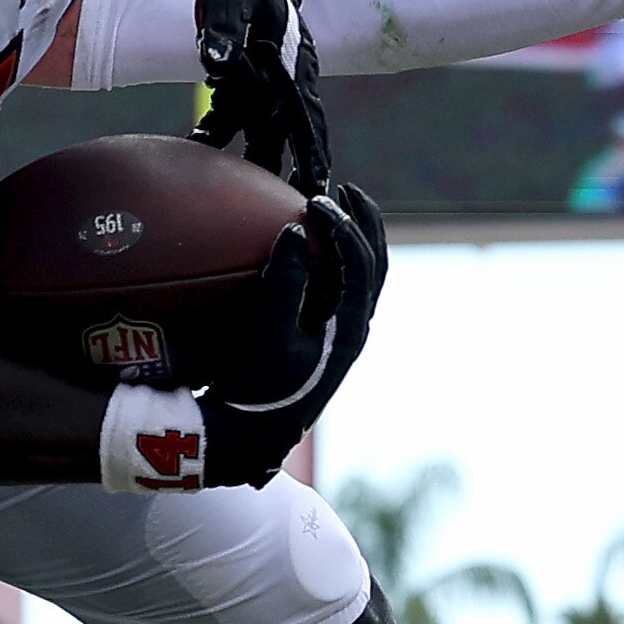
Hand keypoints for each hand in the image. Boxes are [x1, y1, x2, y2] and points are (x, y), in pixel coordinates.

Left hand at [192, 0, 331, 192]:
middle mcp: (285, 77)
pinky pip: (232, 110)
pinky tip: (198, 148)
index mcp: (291, 63)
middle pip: (289, 134)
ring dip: (252, 157)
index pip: (306, 119)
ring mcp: (266, 77)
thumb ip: (223, 27)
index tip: (320, 187)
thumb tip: (214, 61)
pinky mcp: (244, 73)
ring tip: (245, 200)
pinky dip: (219, 130)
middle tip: (299, 212)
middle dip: (294, 171)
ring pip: (260, 128)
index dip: (312, 154)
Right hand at [203, 185, 383, 483]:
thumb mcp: (266, 334)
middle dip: (363, 222)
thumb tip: (297, 232)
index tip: (313, 200)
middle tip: (345, 189)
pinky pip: (339, 288)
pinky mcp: (320, 338)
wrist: (248, 435)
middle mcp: (353, 328)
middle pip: (375, 263)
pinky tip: (308, 247)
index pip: (361, 262)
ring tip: (332, 208)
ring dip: (352, 238)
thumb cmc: (255, 387)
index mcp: (350, 327)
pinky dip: (332, 260)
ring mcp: (339, 334)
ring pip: (362, 275)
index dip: (343, 225)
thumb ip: (285, 283)